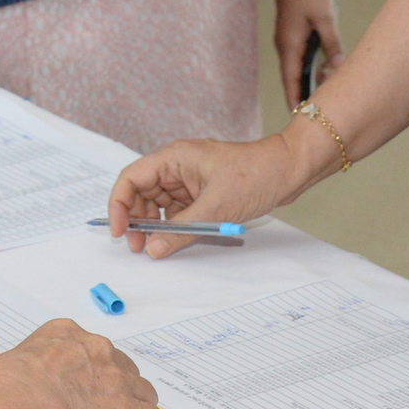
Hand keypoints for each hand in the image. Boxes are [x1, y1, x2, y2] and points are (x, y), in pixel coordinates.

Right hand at [0, 319, 162, 408]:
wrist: (20, 407)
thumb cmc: (5, 388)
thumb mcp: (6, 364)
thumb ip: (21, 369)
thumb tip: (15, 381)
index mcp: (66, 334)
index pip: (89, 351)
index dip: (85, 379)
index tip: (70, 400)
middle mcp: (97, 349)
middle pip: (120, 370)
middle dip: (110, 396)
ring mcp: (117, 377)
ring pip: (141, 393)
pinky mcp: (129, 408)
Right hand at [107, 131, 312, 258]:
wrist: (288, 170)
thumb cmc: (255, 175)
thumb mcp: (215, 208)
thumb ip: (181, 230)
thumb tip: (153, 250)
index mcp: (174, 158)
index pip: (131, 178)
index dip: (119, 205)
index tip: (119, 231)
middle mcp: (177, 166)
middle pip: (141, 193)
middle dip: (136, 220)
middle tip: (139, 248)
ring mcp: (189, 179)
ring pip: (158, 204)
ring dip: (155, 226)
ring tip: (156, 248)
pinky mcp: (202, 192)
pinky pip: (177, 210)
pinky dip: (173, 226)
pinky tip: (175, 240)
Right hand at [272, 0, 342, 107]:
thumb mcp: (325, 18)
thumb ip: (331, 44)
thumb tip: (336, 67)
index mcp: (290, 44)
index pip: (291, 78)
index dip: (294, 98)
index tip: (298, 116)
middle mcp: (284, 46)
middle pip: (291, 77)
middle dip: (301, 94)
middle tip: (314, 111)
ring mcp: (287, 40)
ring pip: (296, 67)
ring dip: (306, 81)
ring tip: (322, 94)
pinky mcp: (292, 34)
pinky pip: (298, 57)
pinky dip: (307, 68)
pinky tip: (320, 72)